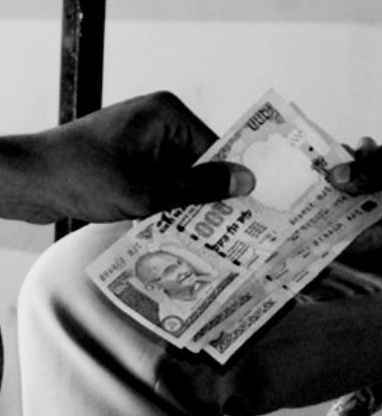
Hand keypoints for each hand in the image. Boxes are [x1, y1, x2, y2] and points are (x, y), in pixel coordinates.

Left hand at [38, 91, 254, 222]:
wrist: (30, 182)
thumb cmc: (84, 177)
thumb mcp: (149, 190)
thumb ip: (200, 187)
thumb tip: (247, 180)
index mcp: (168, 114)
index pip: (216, 148)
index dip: (230, 180)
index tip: (250, 210)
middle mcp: (160, 121)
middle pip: (200, 162)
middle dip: (208, 194)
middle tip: (230, 230)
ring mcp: (145, 138)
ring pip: (182, 174)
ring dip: (187, 202)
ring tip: (205, 234)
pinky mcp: (133, 156)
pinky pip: (163, 178)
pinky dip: (168, 201)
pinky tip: (175, 226)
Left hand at [329, 133, 381, 260]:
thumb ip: (375, 170)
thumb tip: (333, 179)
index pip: (356, 246)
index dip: (328, 232)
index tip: (304, 214)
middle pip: (365, 220)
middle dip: (342, 194)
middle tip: (321, 170)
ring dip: (365, 179)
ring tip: (349, 151)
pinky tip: (379, 150)